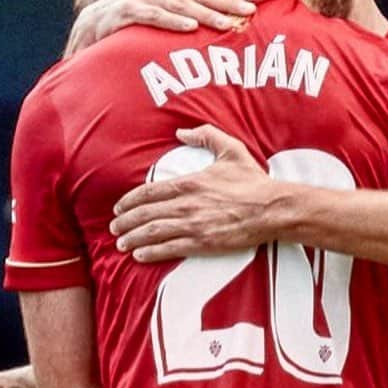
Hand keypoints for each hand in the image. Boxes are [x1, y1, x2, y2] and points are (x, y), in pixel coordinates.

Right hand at [65, 0, 255, 55]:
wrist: (98, 20)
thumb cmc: (133, 5)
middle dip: (226, 2)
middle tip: (250, 11)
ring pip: (182, 7)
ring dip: (206, 16)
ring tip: (228, 25)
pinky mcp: (131, 13)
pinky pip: (156, 18)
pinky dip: (173, 23)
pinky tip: (191, 30)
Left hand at [110, 125, 277, 260]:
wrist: (272, 209)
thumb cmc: (253, 181)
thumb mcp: (230, 149)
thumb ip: (205, 136)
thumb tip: (182, 131)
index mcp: (189, 183)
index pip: (149, 192)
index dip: (129, 202)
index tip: (118, 208)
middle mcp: (186, 205)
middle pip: (145, 214)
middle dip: (125, 222)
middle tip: (114, 229)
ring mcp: (193, 225)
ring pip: (153, 233)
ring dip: (133, 239)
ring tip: (121, 244)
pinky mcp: (203, 243)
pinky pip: (170, 249)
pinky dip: (151, 252)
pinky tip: (139, 255)